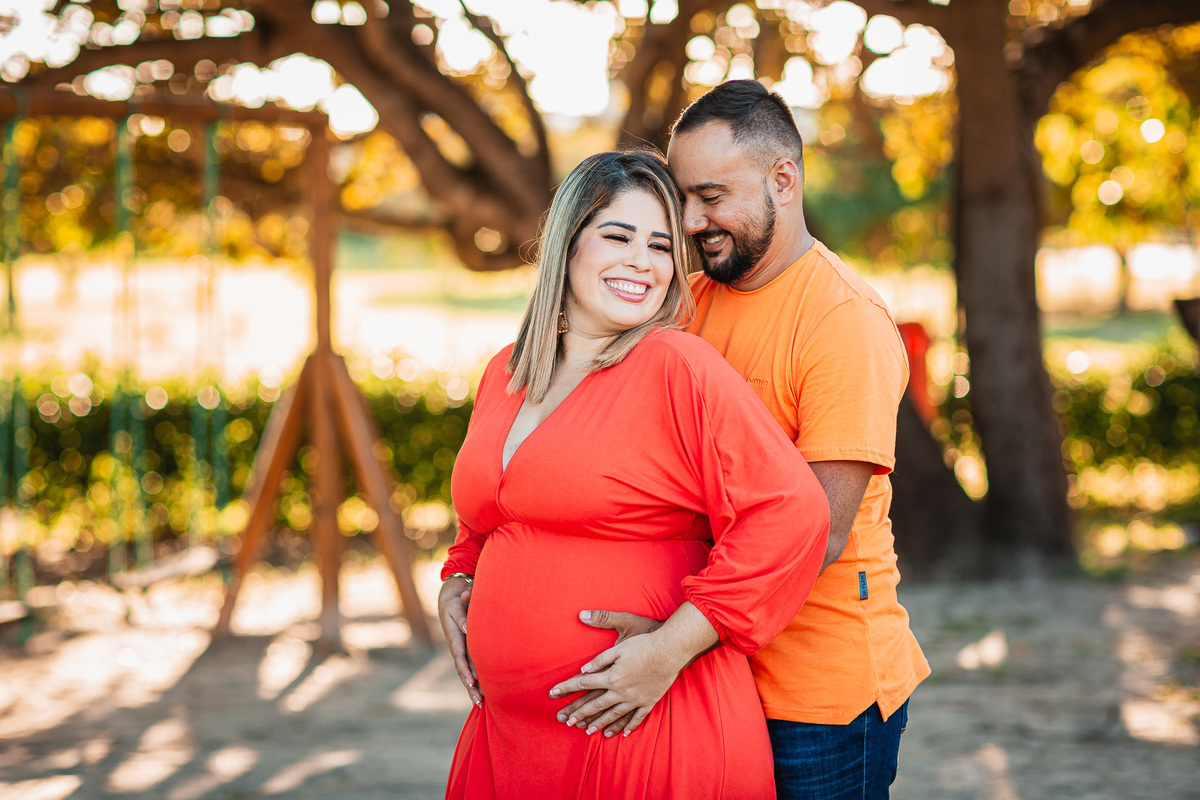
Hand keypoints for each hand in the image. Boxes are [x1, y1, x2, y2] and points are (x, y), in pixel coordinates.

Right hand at [438, 576, 481, 705]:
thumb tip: (465, 628)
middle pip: (462, 671)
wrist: (450, 601)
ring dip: (471, 689)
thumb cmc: (456, 602)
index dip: (466, 670)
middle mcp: (456, 648)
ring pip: (465, 673)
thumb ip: (461, 616)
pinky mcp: (464, 652)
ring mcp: (460, 651)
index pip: (460, 657)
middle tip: (478, 701)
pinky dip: (473, 682)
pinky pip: (468, 669)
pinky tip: (481, 694)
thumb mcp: (456, 606)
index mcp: (454, 638)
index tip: (472, 682)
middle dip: (470, 687)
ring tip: (479, 704)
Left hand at [554, 610, 662, 735]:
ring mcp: (635, 699)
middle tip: (566, 721)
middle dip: (579, 712)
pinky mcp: (649, 700)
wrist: (670, 650)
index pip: (583, 683)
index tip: (553, 693)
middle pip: (595, 704)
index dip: (566, 688)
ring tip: (588, 731)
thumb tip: (583, 670)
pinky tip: (622, 734)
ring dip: (599, 723)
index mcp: (611, 676)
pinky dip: (629, 726)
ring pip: (614, 714)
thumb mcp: (619, 646)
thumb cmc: (644, 644)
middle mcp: (621, 691)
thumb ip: (599, 659)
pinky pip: (637, 717)